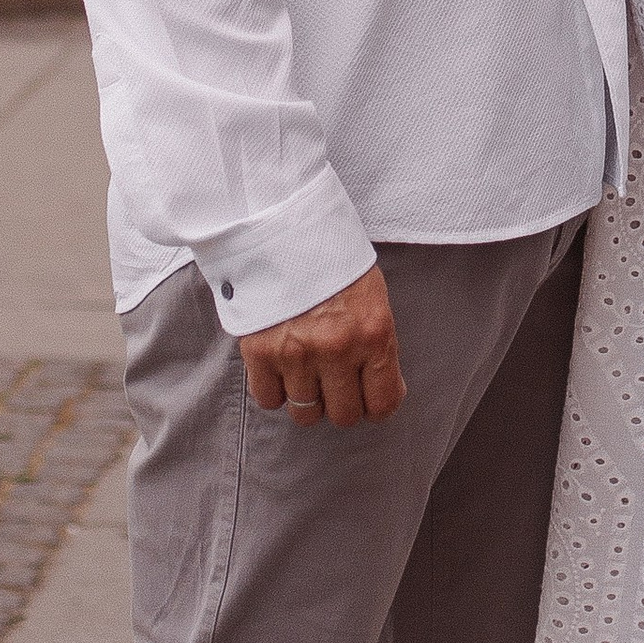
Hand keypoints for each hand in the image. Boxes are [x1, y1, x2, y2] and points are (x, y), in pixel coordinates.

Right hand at [238, 264, 404, 427]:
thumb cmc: (334, 258)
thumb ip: (375, 342)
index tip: (369, 398)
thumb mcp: (372, 295)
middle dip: (341, 403)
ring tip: (307, 372)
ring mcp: (297, 353)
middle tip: (336, 382)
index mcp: (373, 332)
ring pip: (305, 413)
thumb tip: (380, 387)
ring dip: (307, 398)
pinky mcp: (260, 352)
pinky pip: (268, 399)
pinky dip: (275, 389)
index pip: (383, 404)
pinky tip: (281, 368)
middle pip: (343, 416)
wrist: (285, 226)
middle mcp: (338, 349)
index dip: (376, 406)